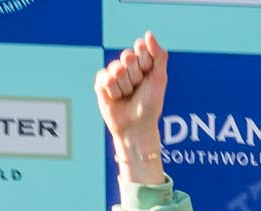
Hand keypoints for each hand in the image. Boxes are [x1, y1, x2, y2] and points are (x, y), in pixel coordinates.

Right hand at [96, 32, 168, 184]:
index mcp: (143, 62)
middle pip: (127, 57)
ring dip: (125, 86)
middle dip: (135, 76)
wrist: (136, 127)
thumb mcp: (159, 79)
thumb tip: (148, 34)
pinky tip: (116, 98)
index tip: (149, 76)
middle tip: (137, 88)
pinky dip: (113, 91)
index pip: (140, 47)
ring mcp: (113, 74)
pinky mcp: (101, 84)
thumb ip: (158, 56)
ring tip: (128, 96)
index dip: (145, 63)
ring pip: (116, 68)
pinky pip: (104, 77)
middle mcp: (127, 66)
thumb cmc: (150, 105)